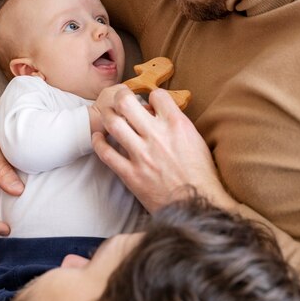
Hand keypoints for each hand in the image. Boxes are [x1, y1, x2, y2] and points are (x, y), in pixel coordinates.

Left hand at [92, 86, 238, 213]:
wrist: (197, 205)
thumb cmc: (200, 175)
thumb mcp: (197, 141)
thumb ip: (177, 124)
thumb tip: (162, 114)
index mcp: (177, 125)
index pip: (156, 95)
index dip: (151, 96)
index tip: (149, 102)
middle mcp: (157, 136)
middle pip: (127, 103)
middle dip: (120, 96)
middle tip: (119, 98)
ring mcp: (141, 155)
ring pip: (113, 124)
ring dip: (107, 115)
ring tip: (108, 114)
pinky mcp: (131, 174)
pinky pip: (106, 153)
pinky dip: (98, 142)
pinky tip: (98, 137)